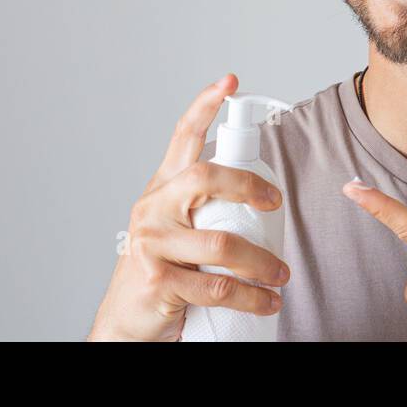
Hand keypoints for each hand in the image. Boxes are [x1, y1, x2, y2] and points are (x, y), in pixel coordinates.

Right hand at [88, 74, 289, 340]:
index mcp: (163, 190)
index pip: (182, 137)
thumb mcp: (178, 231)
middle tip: (276, 204)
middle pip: (206, 177)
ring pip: (222, 244)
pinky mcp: (158, 280)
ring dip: (262, 264)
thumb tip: (263, 195)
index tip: (229, 82)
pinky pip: (217, 287)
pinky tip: (266, 302)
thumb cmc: (162, 273)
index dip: (205, 106)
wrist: (126, 324)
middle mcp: (154, 208)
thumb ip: (206, 209)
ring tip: (280, 275)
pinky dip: (251, 298)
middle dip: (249, 186)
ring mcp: (152, 244)